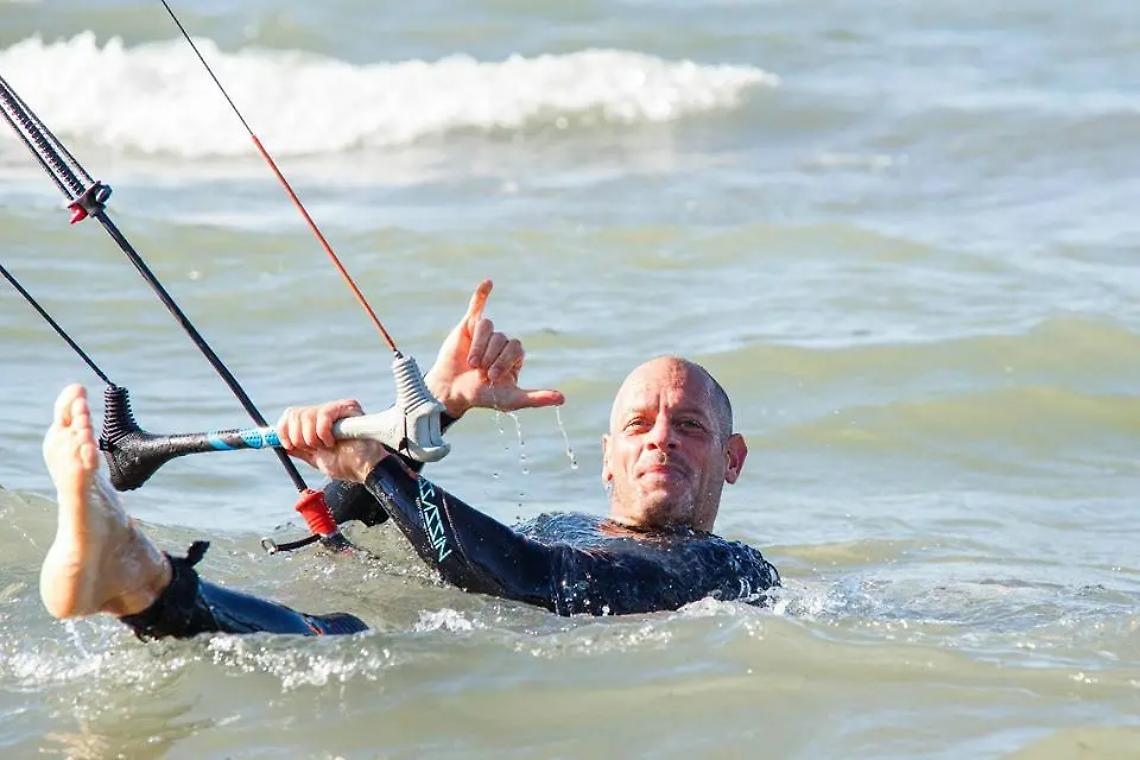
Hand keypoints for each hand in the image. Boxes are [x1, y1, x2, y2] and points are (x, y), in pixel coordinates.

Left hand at [276, 399, 385, 482]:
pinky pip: (323, 415)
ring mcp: (336, 408)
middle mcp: (325, 412)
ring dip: (311, 438)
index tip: (286, 444)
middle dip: (297, 437)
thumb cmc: (346, 464)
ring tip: (327, 446)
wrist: (365, 469)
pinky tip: (333, 441)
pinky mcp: (347, 407)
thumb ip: (299, 449)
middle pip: (294, 414)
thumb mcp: (315, 458)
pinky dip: (323, 433)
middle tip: (312, 448)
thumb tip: (280, 444)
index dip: (283, 429)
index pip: (291, 415)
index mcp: (317, 422)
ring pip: (306, 415)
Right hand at [425, 279, 563, 417]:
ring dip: (479, 347)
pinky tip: (488, 283)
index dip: (504, 361)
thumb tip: (563, 400)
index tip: (492, 377)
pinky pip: (477, 306)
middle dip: (490, 356)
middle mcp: (502, 342)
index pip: (516, 347)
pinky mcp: (468, 326)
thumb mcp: (511, 400)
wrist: (452, 391)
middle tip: (480, 372)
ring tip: (471, 363)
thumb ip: (536, 398)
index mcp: (515, 355)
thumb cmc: (483, 396)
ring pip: (487, 327)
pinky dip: (481, 294)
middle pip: (502, 338)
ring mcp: (485, 333)